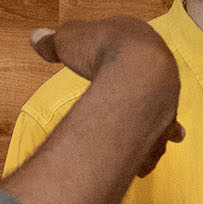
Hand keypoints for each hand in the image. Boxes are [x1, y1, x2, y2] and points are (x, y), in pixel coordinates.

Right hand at [32, 19, 184, 173]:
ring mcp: (166, 97)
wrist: (135, 71)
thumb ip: (54, 40)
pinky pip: (156, 142)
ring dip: (156, 124)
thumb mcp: (69, 39)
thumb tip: (37, 38)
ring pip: (161, 113)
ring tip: (158, 137)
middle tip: (137, 101)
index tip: (120, 62)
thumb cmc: (103, 48)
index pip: (133, 46)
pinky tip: (145, 165)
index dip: (123, 55)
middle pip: (151, 80)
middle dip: (144, 90)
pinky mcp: (163, 124)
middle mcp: (159, 67)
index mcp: (138, 39)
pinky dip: (149, 152)